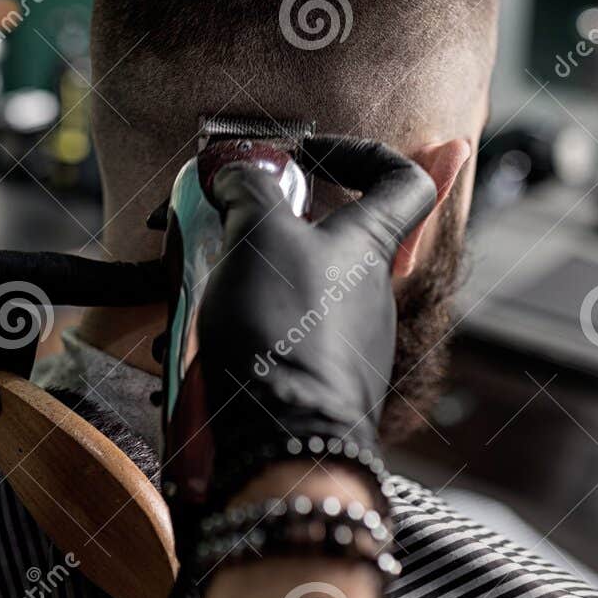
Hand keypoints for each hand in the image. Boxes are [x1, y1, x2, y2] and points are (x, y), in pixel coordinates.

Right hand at [194, 137, 439, 497]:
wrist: (284, 444)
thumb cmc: (286, 331)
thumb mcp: (257, 234)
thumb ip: (249, 189)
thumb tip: (237, 171)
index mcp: (370, 244)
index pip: (403, 179)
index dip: (362, 152)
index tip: (307, 155)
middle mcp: (370, 293)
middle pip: (330, 238)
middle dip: (269, 224)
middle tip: (222, 224)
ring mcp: (348, 343)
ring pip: (296, 291)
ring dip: (245, 281)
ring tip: (195, 288)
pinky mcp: (317, 384)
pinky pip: (280, 340)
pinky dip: (242, 331)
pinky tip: (202, 339)